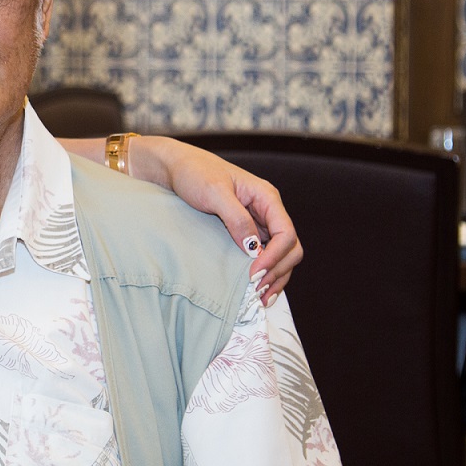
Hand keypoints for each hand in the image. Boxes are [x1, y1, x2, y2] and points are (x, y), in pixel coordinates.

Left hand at [130, 137, 300, 303]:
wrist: (175, 167)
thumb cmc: (194, 172)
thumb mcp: (214, 192)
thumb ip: (236, 219)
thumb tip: (254, 249)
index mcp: (266, 197)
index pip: (286, 233)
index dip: (275, 257)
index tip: (255, 274)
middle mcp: (267, 210)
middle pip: (290, 248)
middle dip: (279, 271)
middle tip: (258, 292)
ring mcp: (258, 222)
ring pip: (280, 255)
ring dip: (275, 277)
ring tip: (261, 298)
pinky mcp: (246, 232)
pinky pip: (264, 255)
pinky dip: (264, 272)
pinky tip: (256, 288)